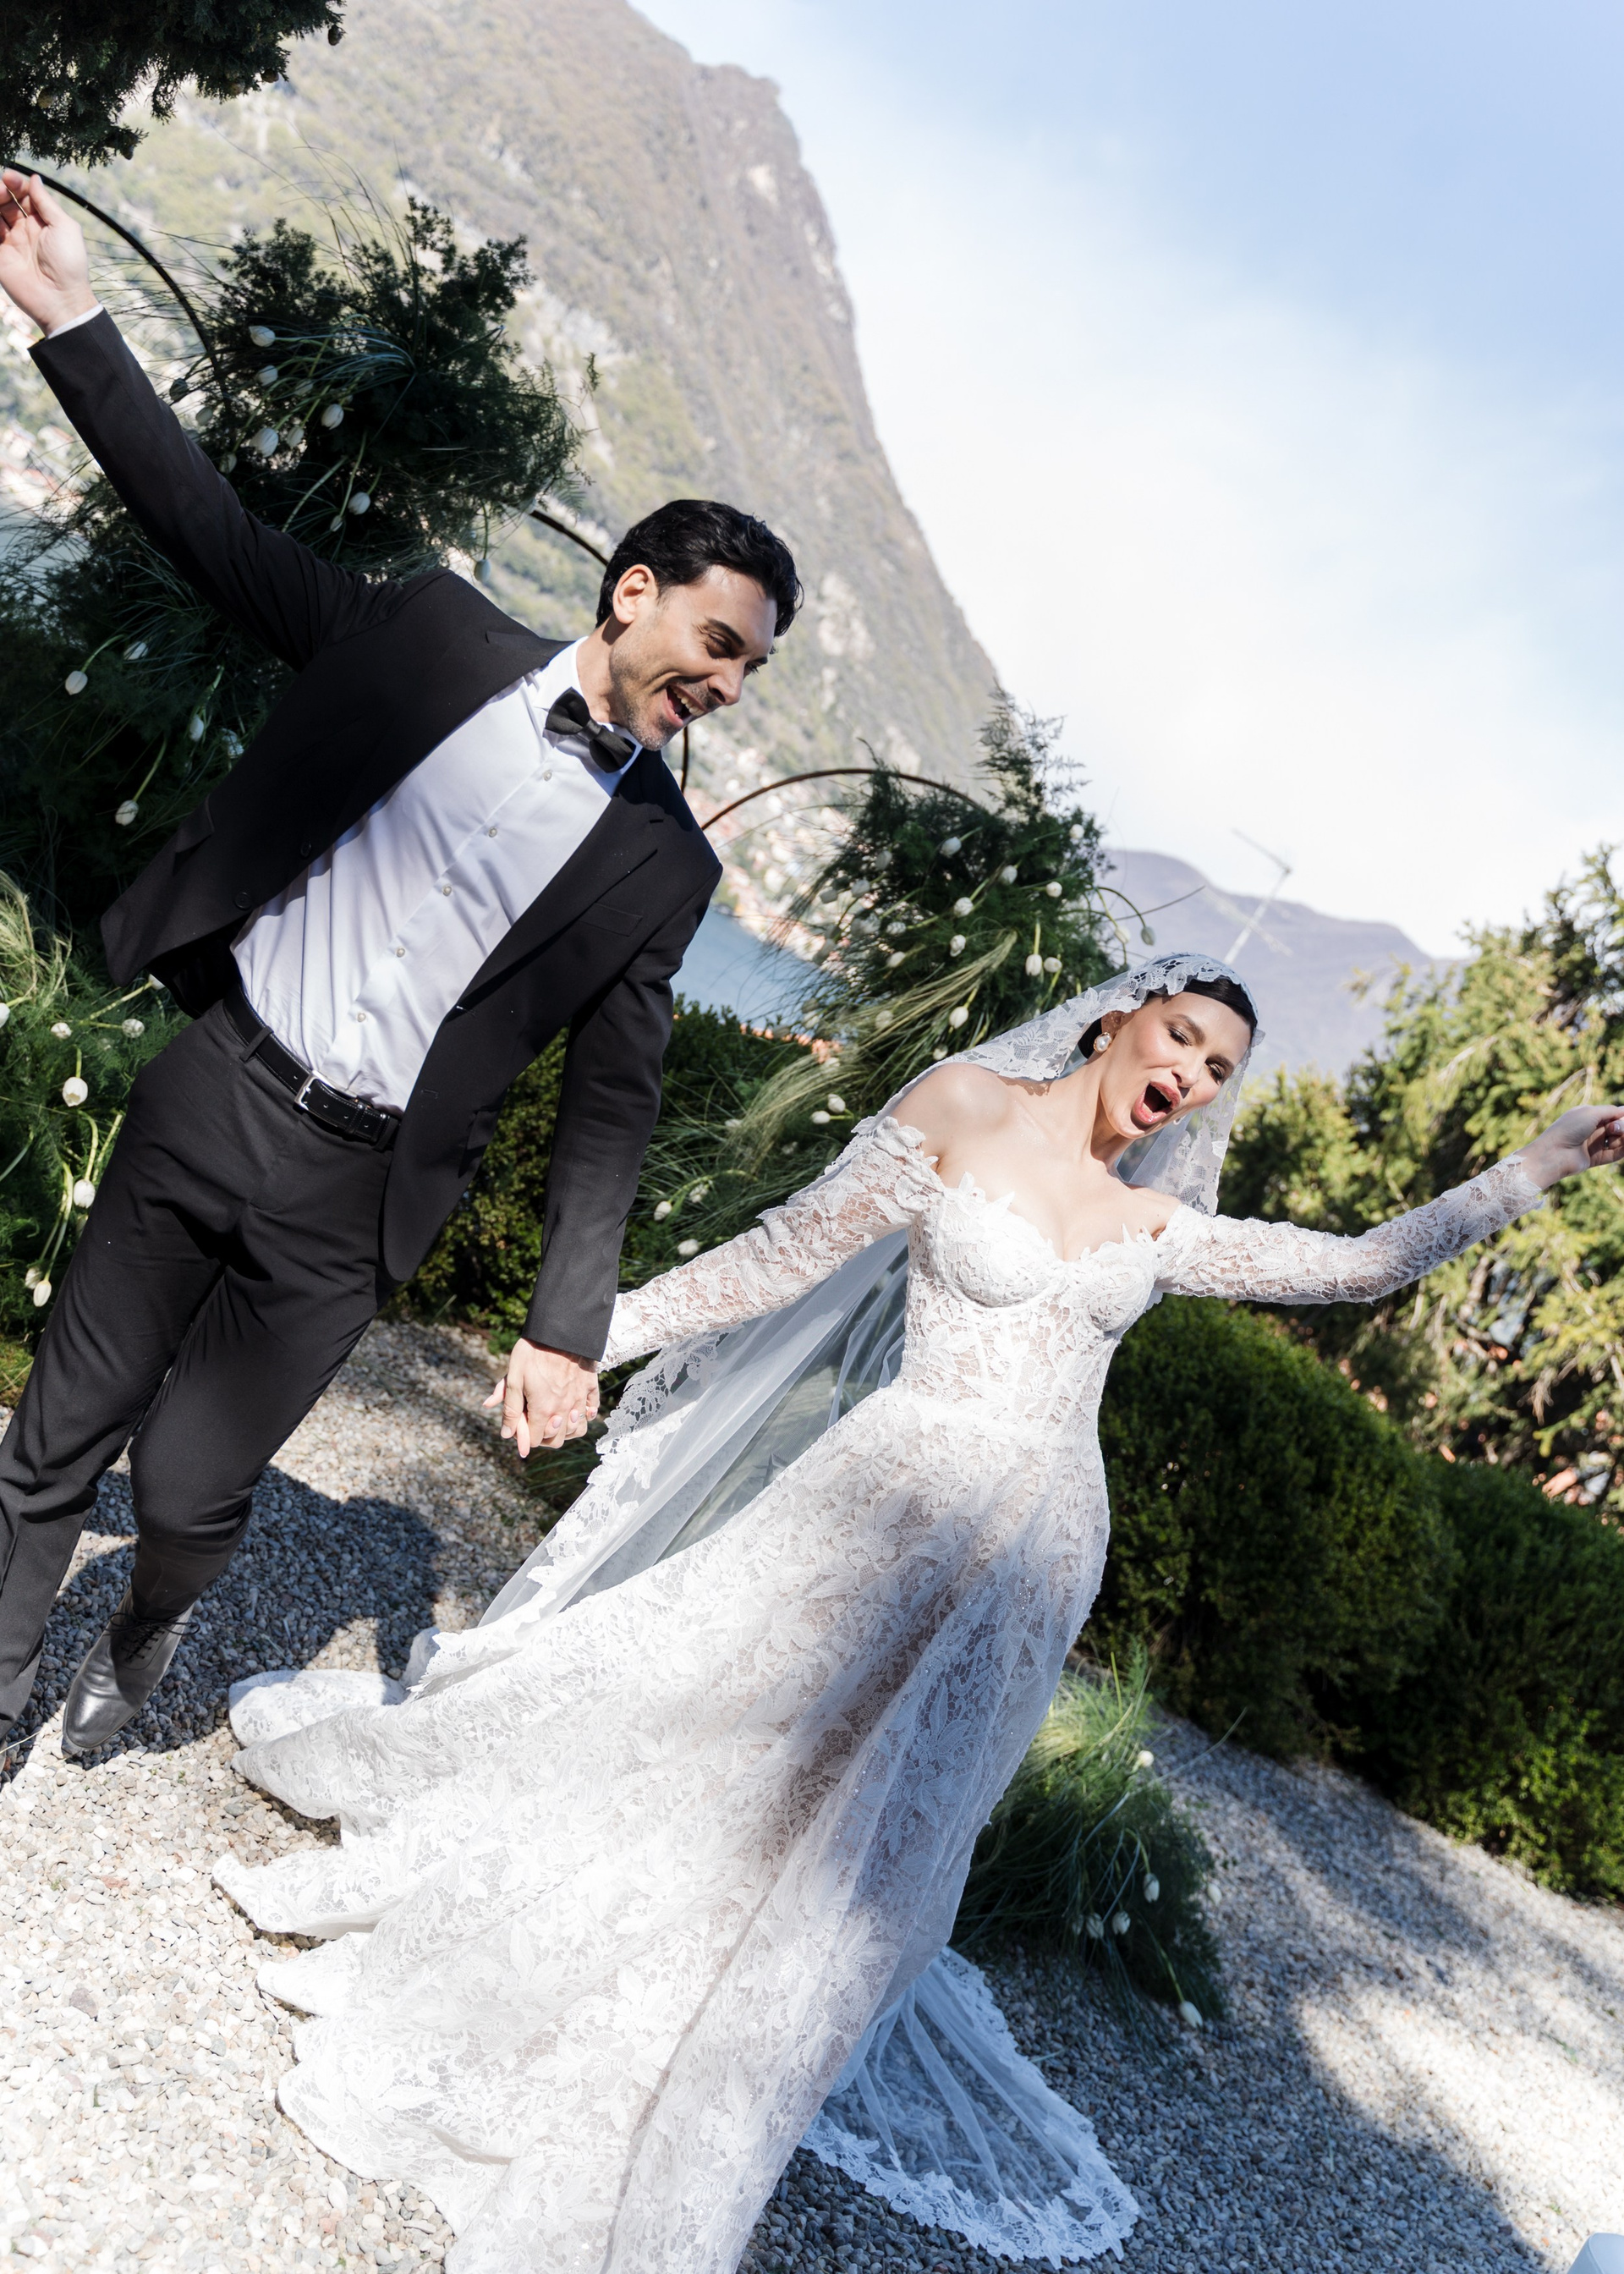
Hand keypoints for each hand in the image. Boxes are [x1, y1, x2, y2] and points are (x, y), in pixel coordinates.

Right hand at [0, 171, 95, 334]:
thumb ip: (47, 202)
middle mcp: (24, 229)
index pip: (23, 194)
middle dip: (0, 190)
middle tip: (2, 190)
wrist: (61, 300)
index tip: (9, 178)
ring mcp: (10, 243)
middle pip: (5, 201)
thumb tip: (34, 178)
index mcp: (42, 221)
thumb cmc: (69, 263)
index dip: (15, 183)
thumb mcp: (64, 227)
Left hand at [483, 1339, 598, 1456]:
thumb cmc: (533, 1352)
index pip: (535, 1440)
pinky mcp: (590, 1388)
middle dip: (544, 1437)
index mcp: (543, 1410)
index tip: (519, 1422)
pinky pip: (592, 1411)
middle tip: (535, 1421)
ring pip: (578, 1430)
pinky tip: (575, 1408)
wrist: (560, 1331)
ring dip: (565, 1429)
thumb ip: (510, 1408)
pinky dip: (585, 1415)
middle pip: (557, 1441)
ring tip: (555, 1418)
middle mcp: (564, 1410)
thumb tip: (506, 1434)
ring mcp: (580, 1400)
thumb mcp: (514, 1378)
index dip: (524, 1435)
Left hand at [1520, 1103, 1623, 1189]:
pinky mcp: (1595, 1158)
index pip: (1612, 1114)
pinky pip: (1615, 1154)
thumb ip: (1609, 1111)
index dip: (1621, 1115)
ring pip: (1618, 1140)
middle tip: (1614, 1129)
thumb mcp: (1590, 1113)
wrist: (1554, 1153)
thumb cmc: (1569, 1129)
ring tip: (1614, 1138)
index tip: (1623, 1116)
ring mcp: (1593, 1144)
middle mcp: (1592, 1129)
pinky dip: (1623, 1149)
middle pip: (1617, 1126)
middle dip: (1621, 1127)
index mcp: (1588, 1116)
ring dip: (1622, 1138)